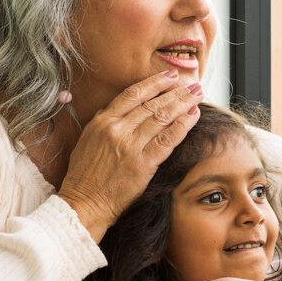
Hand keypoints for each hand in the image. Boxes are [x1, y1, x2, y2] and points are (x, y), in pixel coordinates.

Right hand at [57, 70, 202, 238]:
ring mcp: (131, 146)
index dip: (155, 83)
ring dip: (183, 104)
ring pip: (162, 118)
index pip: (133, 94)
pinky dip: (183, 126)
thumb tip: (117, 106)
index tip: (170, 77)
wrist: (84, 203)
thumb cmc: (84, 175)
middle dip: (176, 92)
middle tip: (193, 84)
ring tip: (197, 94)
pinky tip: (193, 116)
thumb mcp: (87, 140)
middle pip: (152, 104)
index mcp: (102, 121)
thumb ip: (103, 121)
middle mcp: (117, 129)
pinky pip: (167, 140)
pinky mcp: (143, 164)